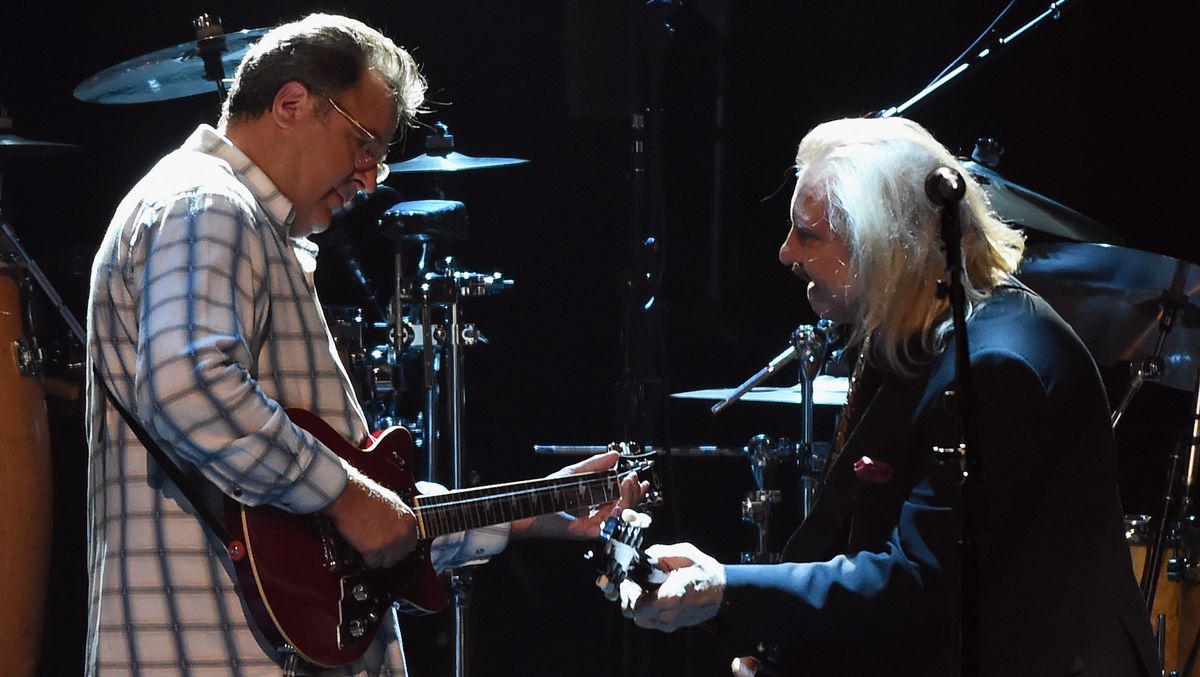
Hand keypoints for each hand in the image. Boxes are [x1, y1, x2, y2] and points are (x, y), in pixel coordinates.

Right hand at [321, 466, 417, 567]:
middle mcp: (403, 532)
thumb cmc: (364, 495)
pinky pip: (373, 563)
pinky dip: (365, 558)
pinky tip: (361, 546)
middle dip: (388, 554)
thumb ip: (399, 518)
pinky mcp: (376, 549)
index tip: (391, 548)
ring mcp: (391, 542)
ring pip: (387, 562)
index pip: (411, 544)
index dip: (398, 547)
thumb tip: (398, 528)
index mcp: (409, 520)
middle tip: (377, 548)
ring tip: (367, 546)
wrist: (348, 496)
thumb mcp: (391, 503)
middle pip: (400, 555)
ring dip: (377, 557)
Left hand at [511, 451, 649, 540]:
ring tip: (627, 486)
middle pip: (625, 507)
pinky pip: (608, 526)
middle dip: (633, 493)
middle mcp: (597, 513)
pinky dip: (615, 515)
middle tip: (633, 481)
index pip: (621, 497)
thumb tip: (615, 456)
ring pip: (620, 516)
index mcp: (596, 501)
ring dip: (628, 501)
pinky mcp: (589, 531)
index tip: (638, 479)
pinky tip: (618, 503)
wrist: (532, 507)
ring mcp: (594, 523)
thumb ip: (595, 464)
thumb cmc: (550, 492)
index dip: (632, 489)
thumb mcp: (575, 472)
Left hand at [621, 542, 725, 631]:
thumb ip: (659, 553)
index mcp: (668, 597)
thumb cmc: (706, 572)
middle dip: (630, 596)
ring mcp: (670, 624)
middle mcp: (667, 615)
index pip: (632, 605)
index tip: (631, 579)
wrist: (724, 591)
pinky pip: (652, 620)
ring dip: (639, 603)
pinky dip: (649, 609)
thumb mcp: (684, 553)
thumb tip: (642, 556)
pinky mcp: (673, 626)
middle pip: (632, 612)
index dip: (627, 590)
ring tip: (648, 588)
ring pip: (640, 618)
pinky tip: (657, 595)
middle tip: (637, 582)